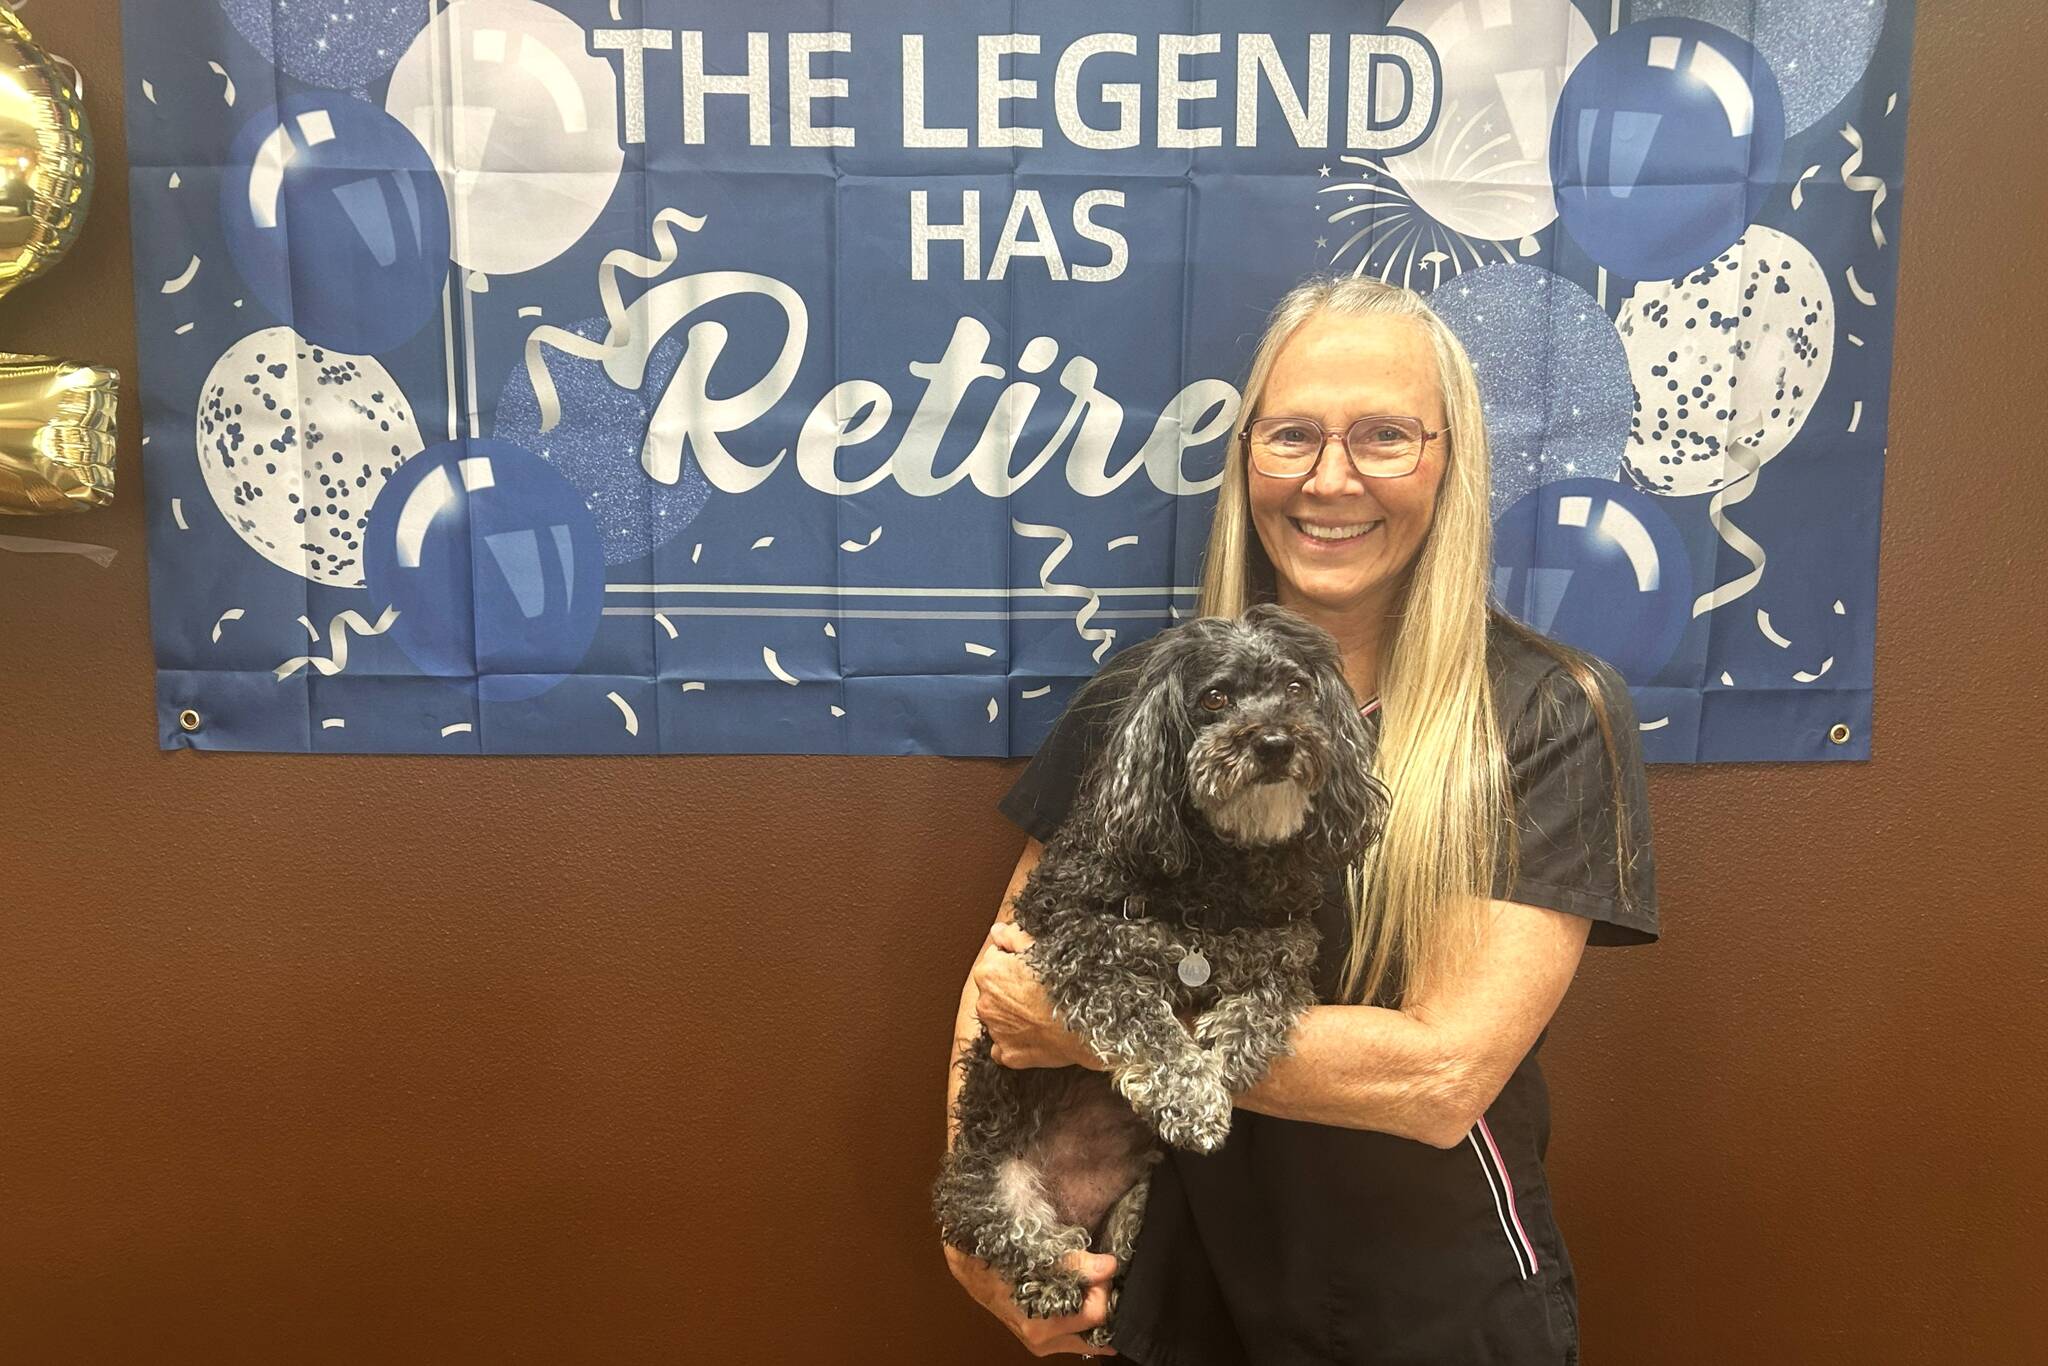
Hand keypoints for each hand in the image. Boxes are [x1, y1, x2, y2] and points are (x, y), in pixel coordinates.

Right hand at [944, 1245, 1119, 1356]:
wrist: (972, 1266)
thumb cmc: (1001, 1258)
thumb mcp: (1038, 1256)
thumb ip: (1077, 1264)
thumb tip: (1109, 1266)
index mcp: (1043, 1325)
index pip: (1096, 1314)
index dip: (1104, 1287)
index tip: (1102, 1266)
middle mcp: (1044, 1341)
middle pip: (1096, 1331)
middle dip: (1103, 1304)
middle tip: (1100, 1279)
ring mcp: (1042, 1344)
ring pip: (1087, 1337)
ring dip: (1094, 1312)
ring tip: (1091, 1287)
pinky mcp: (1042, 1340)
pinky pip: (1075, 1336)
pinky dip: (1084, 1319)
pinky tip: (1082, 1298)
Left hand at [972, 921, 1105, 1070]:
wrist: (1087, 1021)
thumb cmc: (1066, 982)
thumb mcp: (1039, 947)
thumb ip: (1013, 936)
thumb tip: (997, 930)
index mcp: (988, 973)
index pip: (994, 959)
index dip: (1014, 961)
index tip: (1031, 967)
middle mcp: (985, 1003)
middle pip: (994, 990)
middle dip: (1010, 989)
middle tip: (1038, 989)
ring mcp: (996, 1031)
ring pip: (999, 1019)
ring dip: (1012, 1015)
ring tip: (1039, 1011)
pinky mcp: (1008, 1054)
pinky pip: (1004, 1047)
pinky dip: (1014, 1042)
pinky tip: (1033, 1034)